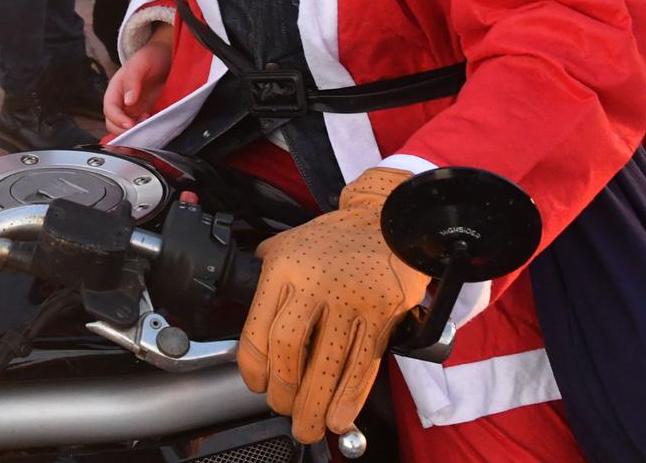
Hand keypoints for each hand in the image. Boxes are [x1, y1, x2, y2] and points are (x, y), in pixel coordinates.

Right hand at [103, 22, 174, 132]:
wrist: (167, 56)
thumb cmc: (151, 56)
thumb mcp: (141, 63)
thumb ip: (133, 80)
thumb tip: (128, 101)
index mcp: (116, 89)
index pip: (109, 109)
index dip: (117, 119)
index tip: (129, 124)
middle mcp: (121, 102)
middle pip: (113, 123)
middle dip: (124, 130)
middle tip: (142, 126)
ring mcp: (133, 110)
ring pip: (125, 129)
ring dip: (135, 133)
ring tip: (149, 124)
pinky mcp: (145, 115)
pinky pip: (140, 128)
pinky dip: (144, 133)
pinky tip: (154, 128)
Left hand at [239, 168, 429, 442]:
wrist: (392, 219)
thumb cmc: (340, 237)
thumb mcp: (290, 242)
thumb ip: (269, 275)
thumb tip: (254, 313)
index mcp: (285, 269)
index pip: (258, 330)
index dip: (254, 370)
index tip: (258, 386)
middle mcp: (314, 285)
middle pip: (289, 350)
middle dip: (283, 392)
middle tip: (284, 409)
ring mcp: (350, 301)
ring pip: (327, 364)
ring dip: (315, 404)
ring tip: (309, 426)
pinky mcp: (380, 315)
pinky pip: (363, 365)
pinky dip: (350, 397)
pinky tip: (340, 416)